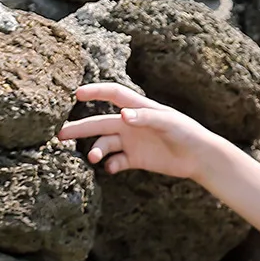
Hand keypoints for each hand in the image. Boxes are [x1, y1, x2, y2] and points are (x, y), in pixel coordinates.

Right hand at [56, 81, 218, 181]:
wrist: (200, 157)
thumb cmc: (187, 133)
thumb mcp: (168, 123)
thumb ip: (146, 118)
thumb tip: (122, 115)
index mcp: (138, 108)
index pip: (112, 95)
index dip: (94, 92)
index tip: (75, 94)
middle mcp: (130, 123)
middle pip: (99, 123)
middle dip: (79, 128)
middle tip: (59, 134)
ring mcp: (131, 141)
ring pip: (105, 144)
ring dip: (96, 150)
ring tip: (93, 158)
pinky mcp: (135, 159)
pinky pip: (116, 161)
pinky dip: (110, 164)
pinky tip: (111, 168)